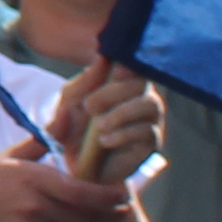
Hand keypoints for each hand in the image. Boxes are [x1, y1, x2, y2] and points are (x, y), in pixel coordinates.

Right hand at [0, 139, 137, 221]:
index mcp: (33, 179)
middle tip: (125, 213)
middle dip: (111, 216)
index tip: (124, 194)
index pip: (83, 191)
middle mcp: (34, 207)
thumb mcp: (10, 157)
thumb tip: (68, 112)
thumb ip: (43, 138)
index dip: (109, 195)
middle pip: (85, 216)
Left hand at [52, 64, 164, 183]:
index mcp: (122, 79)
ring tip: (100, 125)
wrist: (76, 162)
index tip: (115, 69)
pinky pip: (147, 132)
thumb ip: (83, 82)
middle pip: (142, 81)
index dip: (129, 63)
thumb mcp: (69, 102)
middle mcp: (141, 94)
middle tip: (89, 105)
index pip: (133, 63)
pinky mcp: (151, 141)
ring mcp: (149, 117)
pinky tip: (105, 140)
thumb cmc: (72, 125)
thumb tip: (101, 59)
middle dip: (115, 91)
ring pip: (150, 105)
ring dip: (122, 113)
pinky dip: (124, 134)